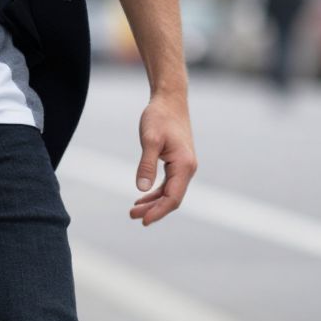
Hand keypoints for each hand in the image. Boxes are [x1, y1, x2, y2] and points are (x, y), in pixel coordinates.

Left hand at [129, 92, 196, 225]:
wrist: (170, 100)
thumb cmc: (159, 117)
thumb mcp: (150, 140)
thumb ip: (146, 164)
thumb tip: (141, 189)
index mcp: (184, 166)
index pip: (173, 198)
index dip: (158, 211)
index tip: (143, 220)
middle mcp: (188, 169)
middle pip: (172, 198)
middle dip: (153, 209)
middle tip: (133, 216)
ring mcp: (184, 166)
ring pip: (170, 191)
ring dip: (153, 201)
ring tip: (134, 209)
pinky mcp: (178, 161)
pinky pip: (168, 183)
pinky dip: (156, 191)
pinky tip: (143, 195)